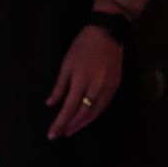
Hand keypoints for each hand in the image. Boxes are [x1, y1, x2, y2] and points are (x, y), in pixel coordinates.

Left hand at [45, 24, 125, 138]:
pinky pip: (104, 105)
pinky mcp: (116, 84)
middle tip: (61, 133)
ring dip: (83, 123)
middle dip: (71, 126)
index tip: (52, 134)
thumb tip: (51, 103)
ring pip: (96, 113)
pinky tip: (88, 116)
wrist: (108, 31)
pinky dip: (95, 114)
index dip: (60, 124)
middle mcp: (96, 87)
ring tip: (72, 129)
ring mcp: (108, 86)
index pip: (69, 109)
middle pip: (83, 114)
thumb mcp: (66, 63)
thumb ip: (59, 86)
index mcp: (81, 80)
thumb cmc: (84, 45)